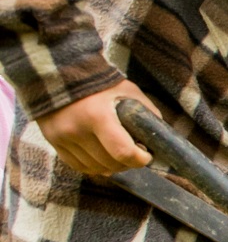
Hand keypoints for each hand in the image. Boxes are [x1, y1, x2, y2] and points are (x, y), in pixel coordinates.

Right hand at [38, 82, 157, 176]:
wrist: (60, 73)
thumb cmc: (100, 83)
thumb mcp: (129, 92)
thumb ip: (147, 114)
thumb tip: (160, 139)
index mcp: (97, 115)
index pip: (122, 152)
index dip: (140, 159)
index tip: (147, 155)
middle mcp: (76, 129)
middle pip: (110, 163)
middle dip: (128, 163)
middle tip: (134, 153)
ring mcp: (61, 137)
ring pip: (95, 168)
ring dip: (111, 166)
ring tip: (118, 153)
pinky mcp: (52, 141)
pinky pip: (78, 166)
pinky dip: (94, 165)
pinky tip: (102, 155)